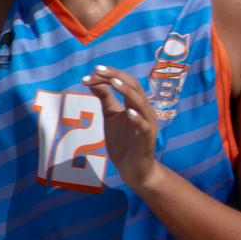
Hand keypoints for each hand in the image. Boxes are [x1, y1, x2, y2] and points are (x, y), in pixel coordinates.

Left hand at [82, 64, 161, 190]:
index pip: (125, 82)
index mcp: (135, 103)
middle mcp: (144, 110)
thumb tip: (93, 82)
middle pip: (133, 87)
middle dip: (116, 77)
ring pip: (140, 104)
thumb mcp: (111, 117)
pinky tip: (128, 112)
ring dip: (126, 92)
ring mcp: (147, 124)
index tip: (93, 70)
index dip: (110, 75)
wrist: (134, 169)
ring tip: (113, 83)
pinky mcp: (147, 140)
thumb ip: (106, 100)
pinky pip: (143, 127)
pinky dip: (137, 119)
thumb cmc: (123, 142)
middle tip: (98, 70)